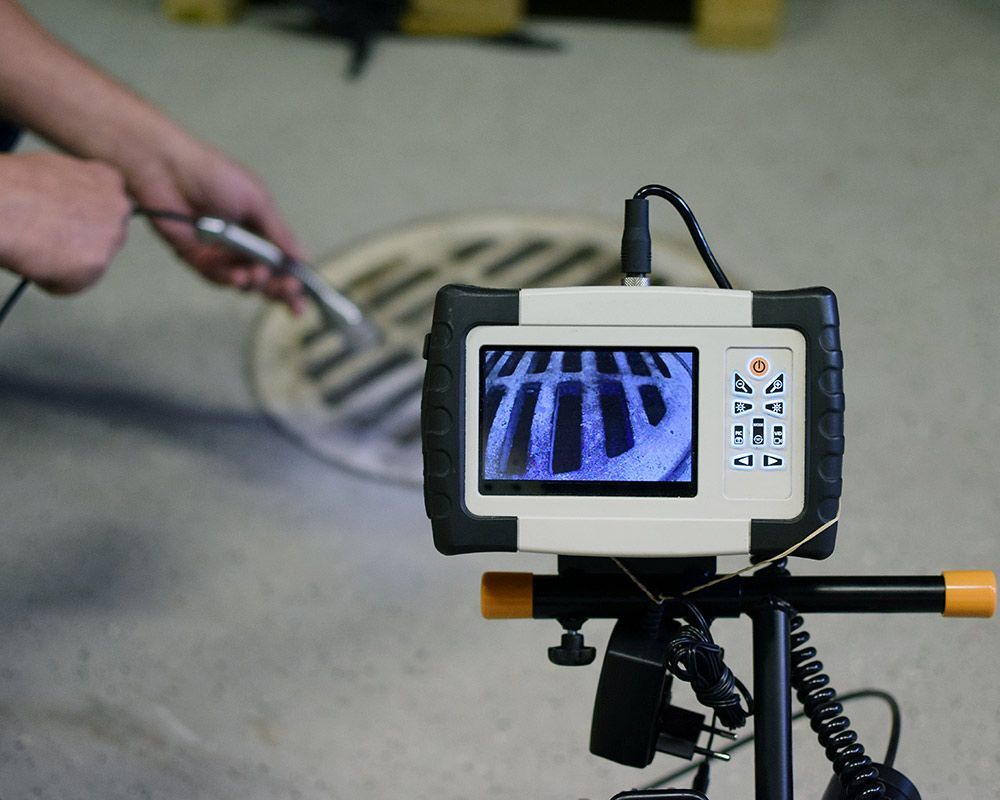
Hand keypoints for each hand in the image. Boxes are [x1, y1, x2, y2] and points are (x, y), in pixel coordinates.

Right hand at [0, 152, 130, 292]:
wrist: (2, 205)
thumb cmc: (14, 184)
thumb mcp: (53, 169)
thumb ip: (74, 188)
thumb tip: (68, 202)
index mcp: (108, 179)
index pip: (110, 205)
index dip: (87, 216)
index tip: (71, 221)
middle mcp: (119, 207)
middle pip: (107, 234)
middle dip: (84, 240)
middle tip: (53, 239)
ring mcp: (112, 236)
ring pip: (93, 260)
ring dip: (69, 261)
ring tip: (38, 247)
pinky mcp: (98, 263)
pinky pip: (74, 282)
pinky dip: (54, 280)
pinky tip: (36, 262)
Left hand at [127, 138, 307, 314]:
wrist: (168, 168)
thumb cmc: (214, 175)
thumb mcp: (258, 201)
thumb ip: (279, 233)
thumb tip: (303, 258)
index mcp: (260, 226)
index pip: (282, 260)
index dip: (293, 280)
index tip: (301, 299)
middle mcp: (241, 242)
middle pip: (266, 277)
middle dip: (278, 288)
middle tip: (286, 289)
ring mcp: (219, 252)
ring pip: (244, 282)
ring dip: (255, 283)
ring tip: (257, 275)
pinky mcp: (196, 258)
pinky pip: (217, 278)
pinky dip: (230, 281)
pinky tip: (239, 278)